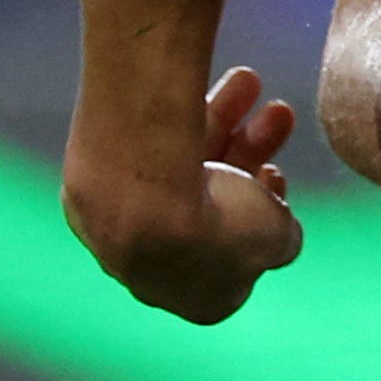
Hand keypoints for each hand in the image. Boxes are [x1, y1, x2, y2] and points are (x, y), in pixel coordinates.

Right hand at [63, 66, 303, 324]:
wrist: (137, 196)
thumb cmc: (217, 223)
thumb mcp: (276, 235)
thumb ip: (282, 237)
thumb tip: (283, 235)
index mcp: (203, 301)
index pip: (242, 255)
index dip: (267, 209)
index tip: (276, 173)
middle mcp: (158, 275)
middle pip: (215, 204)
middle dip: (250, 153)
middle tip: (278, 112)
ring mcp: (124, 234)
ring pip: (183, 171)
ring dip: (225, 121)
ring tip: (248, 79)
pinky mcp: (97, 193)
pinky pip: (148, 155)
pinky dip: (177, 122)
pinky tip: (196, 91)